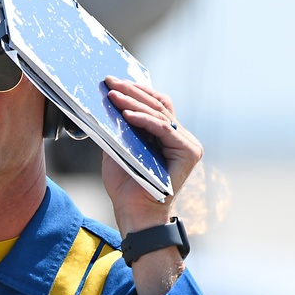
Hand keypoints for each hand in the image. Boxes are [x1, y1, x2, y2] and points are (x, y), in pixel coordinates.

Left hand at [100, 75, 203, 234]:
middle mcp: (181, 137)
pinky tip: (126, 114)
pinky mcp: (189, 152)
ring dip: (133, 103)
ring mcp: (188, 144)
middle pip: (157, 105)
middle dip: (131, 91)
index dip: (136, 90)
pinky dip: (143, 120)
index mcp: (168, 135)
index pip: (155, 104)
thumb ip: (118, 127)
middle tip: (109, 81)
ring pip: (159, 114)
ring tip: (113, 95)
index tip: (113, 81)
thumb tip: (105, 102)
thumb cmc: (126, 185)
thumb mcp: (117, 148)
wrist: (134, 213)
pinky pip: (163, 129)